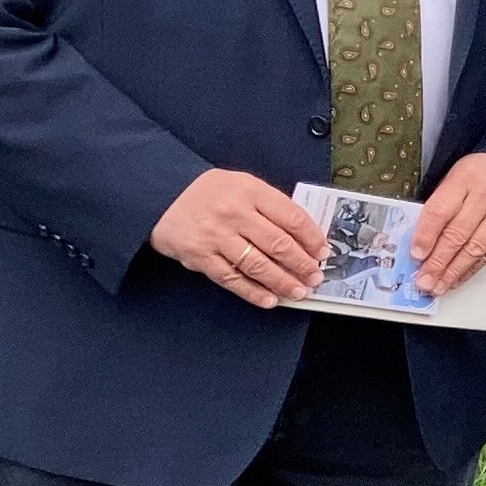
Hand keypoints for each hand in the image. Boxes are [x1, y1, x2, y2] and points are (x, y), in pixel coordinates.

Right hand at [151, 168, 327, 306]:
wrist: (161, 196)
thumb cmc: (210, 192)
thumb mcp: (243, 185)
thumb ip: (270, 206)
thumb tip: (303, 235)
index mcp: (251, 191)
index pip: (292, 217)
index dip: (312, 238)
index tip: (323, 252)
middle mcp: (234, 213)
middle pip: (278, 244)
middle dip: (302, 264)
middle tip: (315, 277)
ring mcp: (216, 236)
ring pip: (257, 265)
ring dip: (282, 282)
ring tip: (298, 292)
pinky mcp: (200, 257)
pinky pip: (231, 278)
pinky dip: (253, 292)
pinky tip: (269, 300)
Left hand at [412, 151, 485, 294]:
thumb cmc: (481, 174)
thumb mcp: (455, 177)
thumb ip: (439, 204)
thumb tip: (419, 241)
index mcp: (465, 179)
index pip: (440, 211)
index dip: (426, 235)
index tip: (416, 255)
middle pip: (458, 235)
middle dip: (438, 262)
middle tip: (424, 281)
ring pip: (475, 249)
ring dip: (454, 271)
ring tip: (438, 285)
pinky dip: (472, 269)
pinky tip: (458, 278)